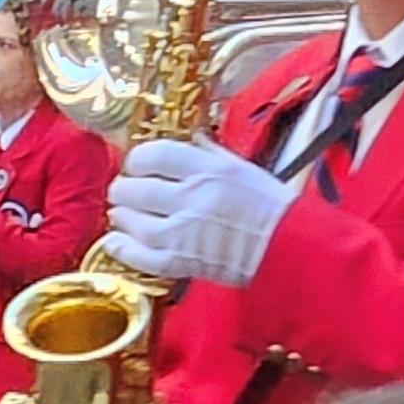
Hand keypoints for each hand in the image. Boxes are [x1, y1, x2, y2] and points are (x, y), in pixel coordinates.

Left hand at [105, 138, 296, 288]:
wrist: (288, 249)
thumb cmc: (272, 208)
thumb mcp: (243, 168)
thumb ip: (210, 154)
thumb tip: (188, 141)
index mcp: (211, 169)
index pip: (156, 154)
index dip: (138, 158)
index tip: (136, 164)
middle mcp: (194, 197)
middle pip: (137, 187)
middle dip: (124, 187)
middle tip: (124, 188)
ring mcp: (184, 232)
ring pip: (132, 220)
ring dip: (121, 215)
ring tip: (121, 213)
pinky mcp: (182, 261)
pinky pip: (139, 255)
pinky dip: (123, 247)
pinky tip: (116, 240)